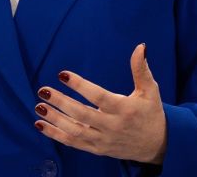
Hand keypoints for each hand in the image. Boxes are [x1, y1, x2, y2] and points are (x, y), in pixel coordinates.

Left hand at [34, 44, 166, 163]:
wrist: (157, 145)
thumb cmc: (151, 113)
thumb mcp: (150, 90)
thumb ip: (141, 69)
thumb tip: (140, 47)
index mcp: (125, 109)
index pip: (99, 97)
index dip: (80, 86)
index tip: (63, 74)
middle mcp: (113, 126)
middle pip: (82, 114)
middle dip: (61, 102)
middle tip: (44, 90)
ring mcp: (104, 139)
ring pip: (75, 131)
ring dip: (55, 119)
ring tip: (39, 106)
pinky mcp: (97, 149)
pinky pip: (74, 143)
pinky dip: (56, 135)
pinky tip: (41, 124)